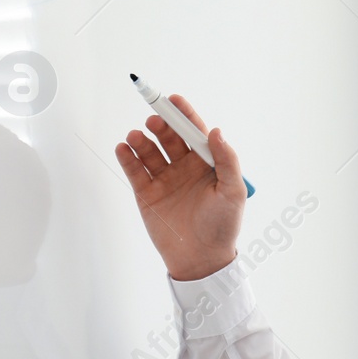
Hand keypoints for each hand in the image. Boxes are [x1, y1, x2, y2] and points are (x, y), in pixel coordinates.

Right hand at [114, 93, 244, 280]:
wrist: (202, 258)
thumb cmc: (223, 226)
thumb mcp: (233, 192)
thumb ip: (227, 161)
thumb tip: (216, 131)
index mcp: (207, 164)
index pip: (194, 132)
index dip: (184, 115)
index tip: (174, 100)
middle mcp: (184, 168)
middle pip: (169, 138)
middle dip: (161, 126)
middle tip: (154, 121)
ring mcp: (164, 179)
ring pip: (149, 151)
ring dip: (142, 141)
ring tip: (137, 137)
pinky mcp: (146, 193)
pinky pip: (135, 170)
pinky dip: (127, 157)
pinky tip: (124, 148)